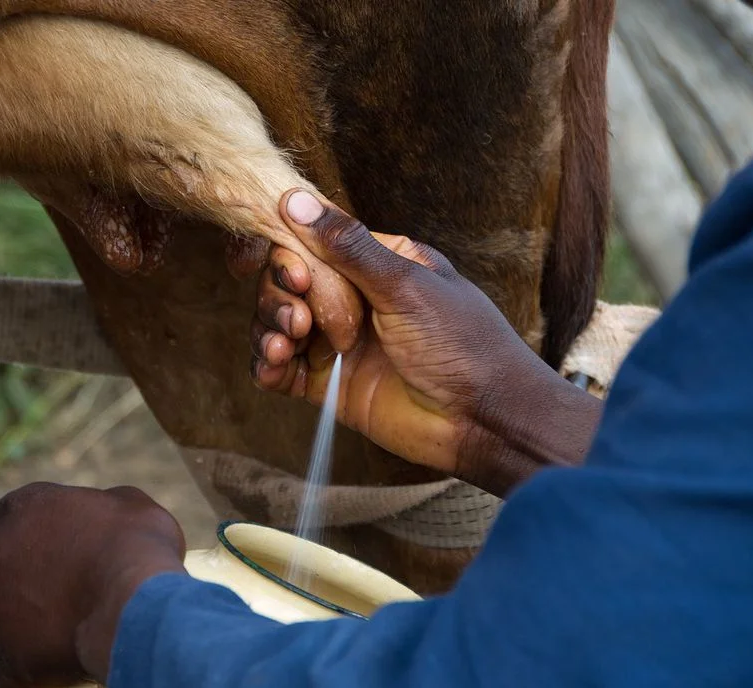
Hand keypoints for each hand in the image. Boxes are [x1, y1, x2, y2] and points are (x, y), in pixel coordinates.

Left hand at [0, 483, 187, 687]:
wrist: (136, 596)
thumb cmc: (138, 544)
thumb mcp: (132, 506)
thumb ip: (108, 508)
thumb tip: (111, 524)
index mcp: (25, 510)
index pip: (7, 515)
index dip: (29, 533)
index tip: (53, 546)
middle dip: (21, 585)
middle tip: (65, 598)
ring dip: (7, 637)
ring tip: (45, 650)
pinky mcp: (9, 663)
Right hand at [251, 190, 600, 493]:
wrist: (484, 420)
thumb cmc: (462, 343)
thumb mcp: (406, 285)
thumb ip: (348, 247)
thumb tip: (296, 201)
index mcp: (377, 263)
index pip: (312, 241)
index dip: (284, 250)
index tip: (280, 268)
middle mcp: (353, 298)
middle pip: (286, 281)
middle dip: (278, 294)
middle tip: (298, 317)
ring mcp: (338, 342)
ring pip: (277, 322)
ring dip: (268, 327)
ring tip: (285, 344)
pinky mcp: (328, 385)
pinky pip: (281, 369)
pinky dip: (267, 365)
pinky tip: (275, 365)